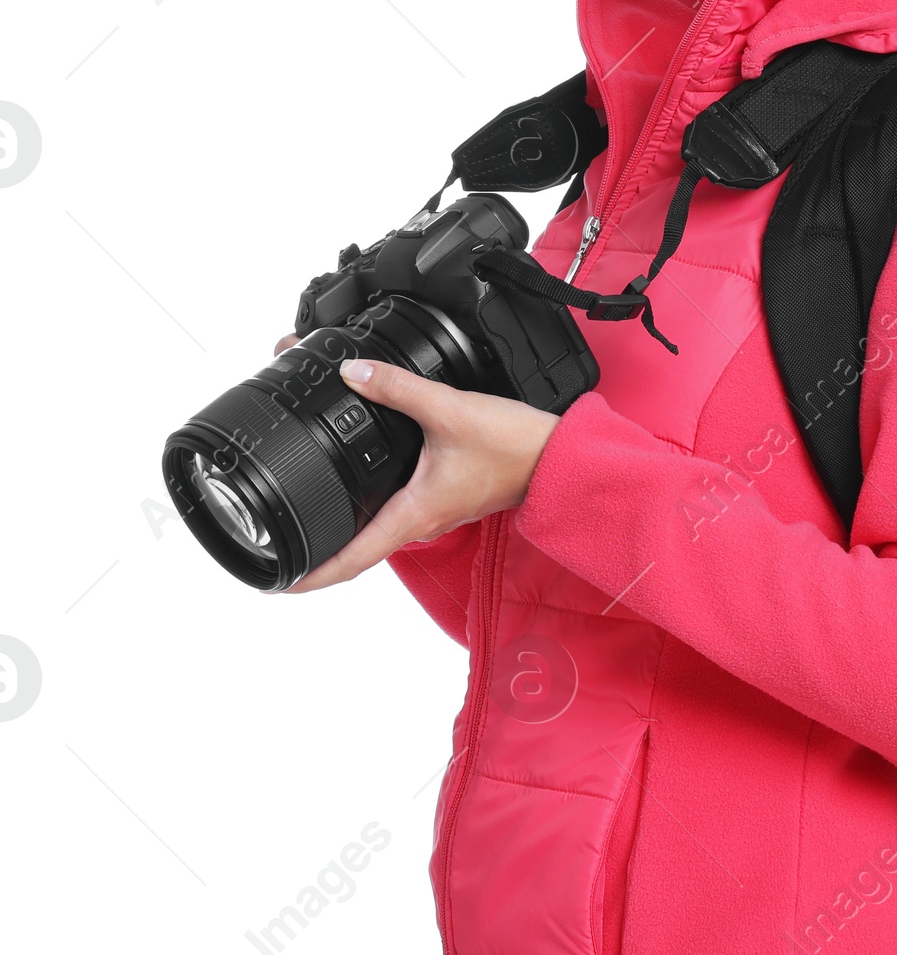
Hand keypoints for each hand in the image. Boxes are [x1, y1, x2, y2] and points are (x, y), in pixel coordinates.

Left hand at [285, 357, 560, 592]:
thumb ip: (397, 388)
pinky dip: (370, 505)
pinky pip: (398, 510)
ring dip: (344, 526)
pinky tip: (362, 481)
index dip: (312, 575)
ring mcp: (434, 511)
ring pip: (377, 529)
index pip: (353, 560)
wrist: (559, 455)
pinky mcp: (445, 495)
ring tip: (310, 509)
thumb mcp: (449, 410)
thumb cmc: (516, 447)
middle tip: (281, 544)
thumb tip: (351, 372)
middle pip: (358, 549)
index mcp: (414, 514)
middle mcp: (421, 521)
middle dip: (319, 550)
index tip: (279, 582)